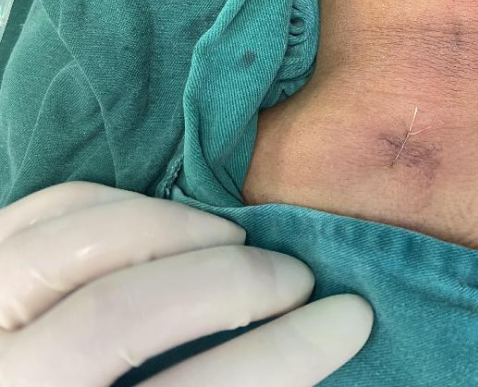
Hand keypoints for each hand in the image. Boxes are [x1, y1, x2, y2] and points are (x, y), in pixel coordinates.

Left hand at [0, 182, 372, 386]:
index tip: (350, 318)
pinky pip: (49, 207)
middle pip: (120, 314)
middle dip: (233, 283)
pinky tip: (169, 221)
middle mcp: (6, 383)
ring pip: (81, 244)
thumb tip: (304, 341)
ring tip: (233, 242)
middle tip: (295, 279)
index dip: (281, 357)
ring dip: (179, 229)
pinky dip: (122, 201)